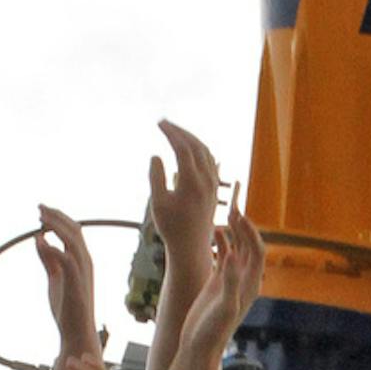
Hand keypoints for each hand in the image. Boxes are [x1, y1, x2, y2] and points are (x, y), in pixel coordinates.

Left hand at [35, 204, 102, 358]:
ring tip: (40, 217)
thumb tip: (38, 238)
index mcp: (82, 260)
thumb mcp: (54, 278)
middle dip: (56, 216)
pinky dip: (53, 248)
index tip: (42, 211)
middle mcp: (86, 262)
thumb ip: (47, 259)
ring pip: (73, 240)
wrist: (76, 332)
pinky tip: (40, 242)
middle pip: (74, 230)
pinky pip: (66, 258)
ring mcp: (83, 271)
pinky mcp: (75, 282)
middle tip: (39, 208)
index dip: (59, 219)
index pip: (74, 232)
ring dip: (56, 226)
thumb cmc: (67, 308)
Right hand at [148, 120, 220, 274]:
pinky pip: (210, 161)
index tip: (159, 123)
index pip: (182, 148)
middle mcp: (206, 180)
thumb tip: (156, 156)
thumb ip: (156, 178)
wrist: (191, 247)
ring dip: (190, 138)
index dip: (171, 133)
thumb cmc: (171, 228)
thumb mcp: (158, 204)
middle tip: (165, 122)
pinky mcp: (214, 188)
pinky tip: (189, 147)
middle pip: (196, 145)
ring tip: (175, 132)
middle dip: (180, 131)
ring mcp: (212, 184)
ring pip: (205, 152)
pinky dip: (199, 148)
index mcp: (192, 182)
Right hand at [178, 202, 264, 365]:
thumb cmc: (213, 331)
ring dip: (234, 233)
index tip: (239, 216)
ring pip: (237, 250)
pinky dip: (221, 243)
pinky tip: (214, 231)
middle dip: (243, 228)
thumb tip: (233, 256)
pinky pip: (223, 257)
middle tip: (233, 209)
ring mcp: (231, 281)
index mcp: (251, 284)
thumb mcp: (224, 306)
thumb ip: (230, 281)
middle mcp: (244, 281)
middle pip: (249, 247)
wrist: (199, 346)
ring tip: (225, 214)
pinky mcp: (218, 283)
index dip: (250, 232)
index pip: (257, 251)